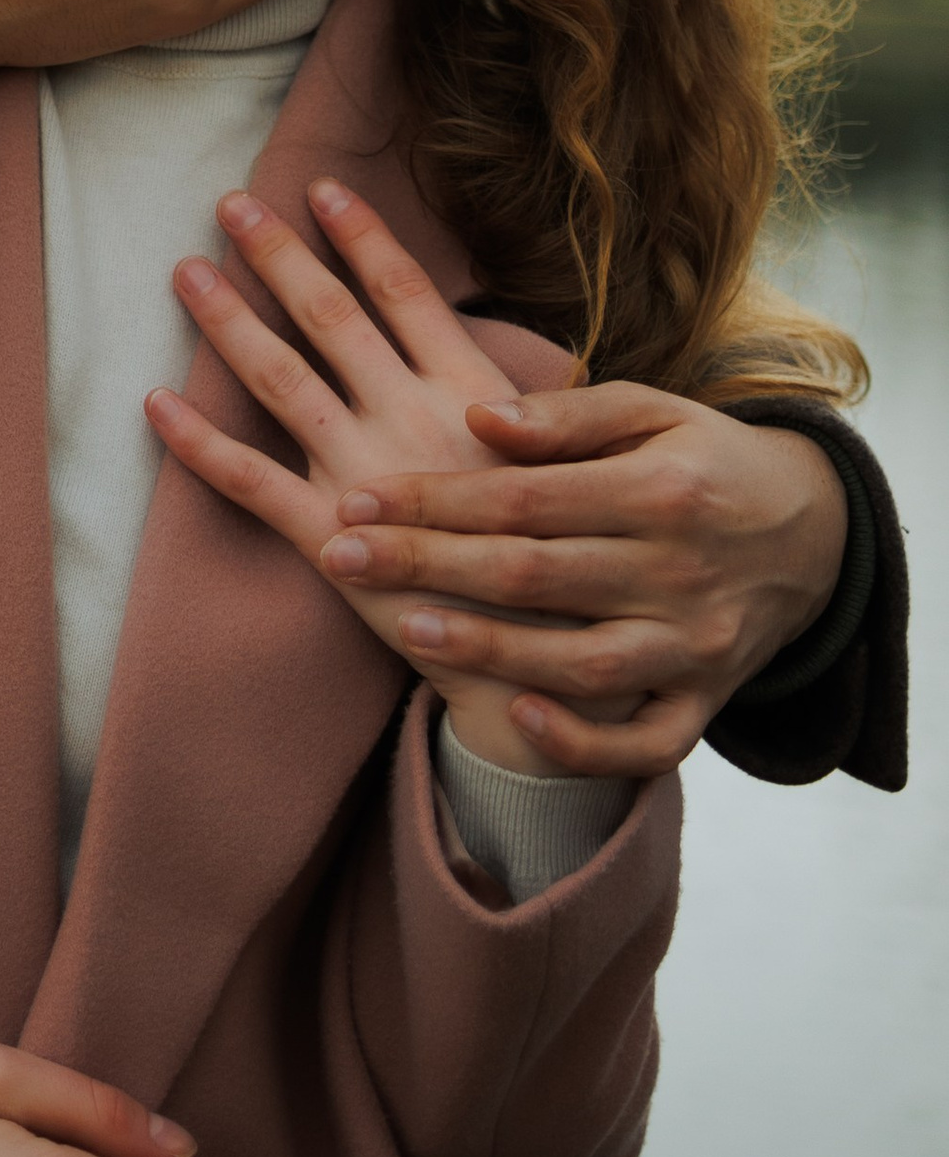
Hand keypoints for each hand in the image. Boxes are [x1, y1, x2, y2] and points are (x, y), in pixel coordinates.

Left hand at [148, 179, 556, 773]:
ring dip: (227, 323)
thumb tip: (483, 347)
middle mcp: (414, 423)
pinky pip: (251, 484)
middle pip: (332, 319)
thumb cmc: (563, 556)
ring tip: (184, 270)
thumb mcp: (564, 460)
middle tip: (229, 202)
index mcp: (472, 396)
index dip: (360, 237)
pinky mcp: (331, 542)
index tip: (320, 187)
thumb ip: (522, 402)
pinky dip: (197, 445)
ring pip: (282, 382)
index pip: (405, 293)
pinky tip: (154, 404)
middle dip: (277, 256)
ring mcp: (366, 481)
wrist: (539, 669)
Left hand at [310, 379, 849, 778]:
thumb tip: (476, 416)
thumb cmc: (703, 459)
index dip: (434, 499)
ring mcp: (694, 645)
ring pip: (581, 663)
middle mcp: (679, 571)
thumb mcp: (652, 412)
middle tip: (341, 557)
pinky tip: (523, 718)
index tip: (354, 497)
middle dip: (430, 567)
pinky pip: (647, 744)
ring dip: (489, 651)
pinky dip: (587, 740)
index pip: (524, 498)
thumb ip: (567, 414)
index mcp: (661, 490)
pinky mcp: (705, 703)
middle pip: (535, 576)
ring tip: (406, 629)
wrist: (814, 535)